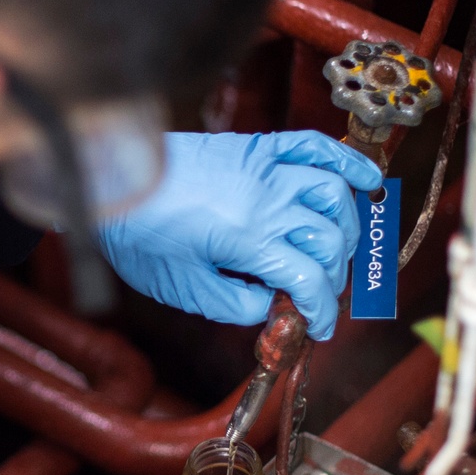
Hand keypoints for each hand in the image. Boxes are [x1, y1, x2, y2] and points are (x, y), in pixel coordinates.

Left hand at [97, 131, 382, 339]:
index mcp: (248, 238)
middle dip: (333, 275)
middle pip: (331, 240)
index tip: (318, 328)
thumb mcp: (185, 288)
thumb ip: (237, 304)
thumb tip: (272, 306)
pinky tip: (365, 182)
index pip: (311, 280)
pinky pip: (315, 145)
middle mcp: (267, 199)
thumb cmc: (139, 233)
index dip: (322, 312)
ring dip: (345, 227)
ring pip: (334, 195)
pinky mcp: (258, 146)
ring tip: (335, 250)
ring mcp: (266, 167)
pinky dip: (347, 162)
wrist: (110, 179)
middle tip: (315, 292)